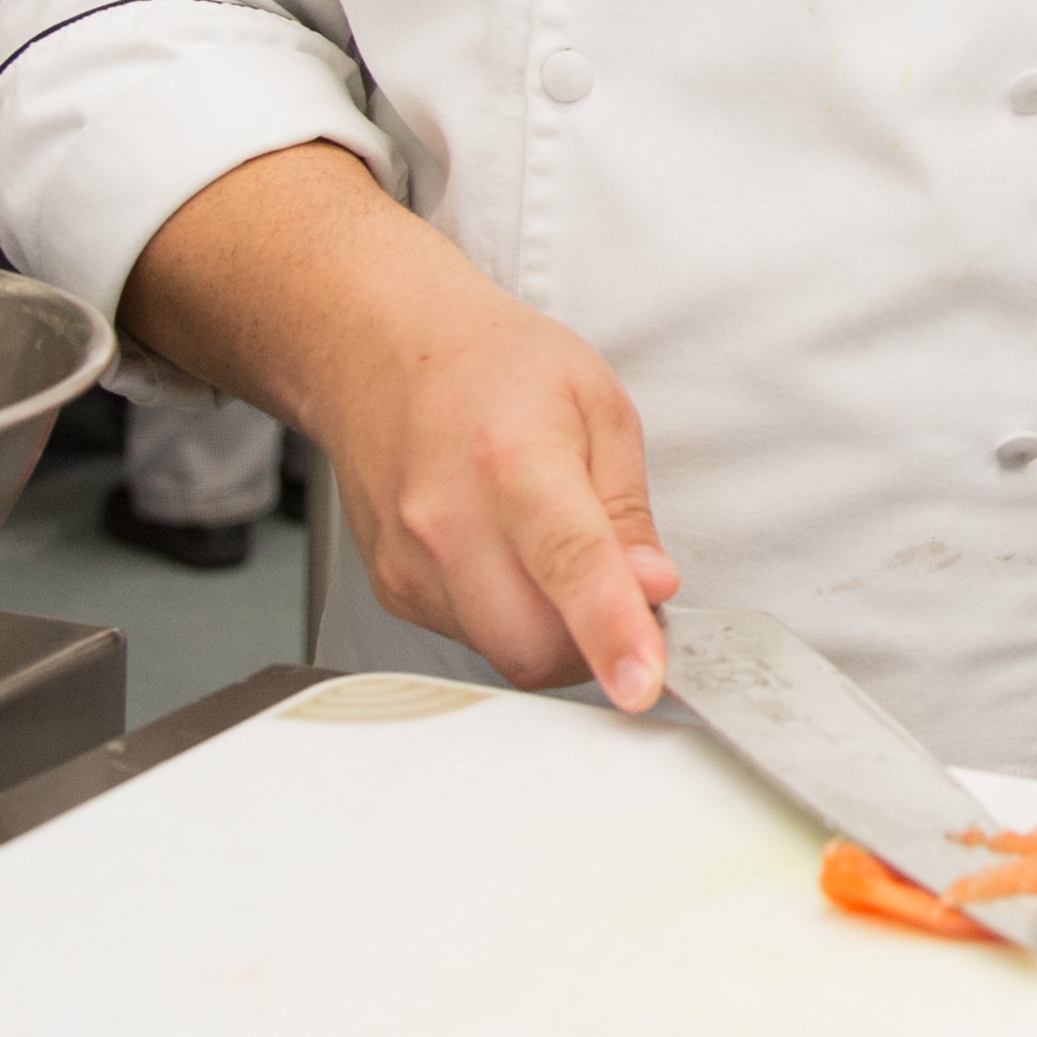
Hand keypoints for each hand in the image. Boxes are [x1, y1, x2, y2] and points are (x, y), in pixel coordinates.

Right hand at [319, 276, 683, 708]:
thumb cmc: (496, 368)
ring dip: (556, 636)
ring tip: (563, 560)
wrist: (383, 351)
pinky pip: (471, 640)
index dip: (612, 633)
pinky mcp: (392, 592)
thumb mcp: (599, 408)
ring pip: (503, 655)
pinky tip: (513, 561)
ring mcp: (409, 564)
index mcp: (514, 461)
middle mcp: (447, 522)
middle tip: (627, 594)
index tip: (642, 684)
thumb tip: (654, 588)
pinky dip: (512, 622)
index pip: (570, 565)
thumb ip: (628, 510)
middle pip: (534, 644)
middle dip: (597, 646)